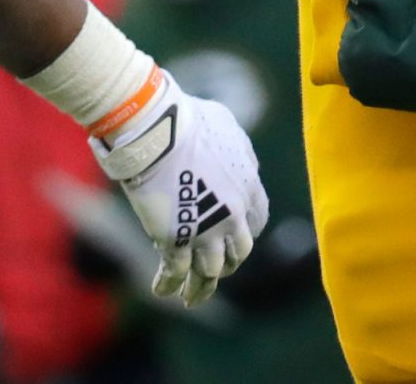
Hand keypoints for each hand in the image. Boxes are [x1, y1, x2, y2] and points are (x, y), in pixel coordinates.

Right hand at [91, 72, 268, 305]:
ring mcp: (207, 231)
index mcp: (248, 186)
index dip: (245, 231)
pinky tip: (162, 289)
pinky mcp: (177, 241)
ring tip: (189, 296)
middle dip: (229, 263)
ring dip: (201, 287)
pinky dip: (169, 285)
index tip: (234, 237)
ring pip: (212, 272)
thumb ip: (237, 151)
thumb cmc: (188, 120)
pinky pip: (177, 273)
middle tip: (215, 269)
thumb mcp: (227, 128)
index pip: (257, 220)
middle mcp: (233, 215)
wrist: (158, 132)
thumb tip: (242, 161)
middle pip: (239, 252)